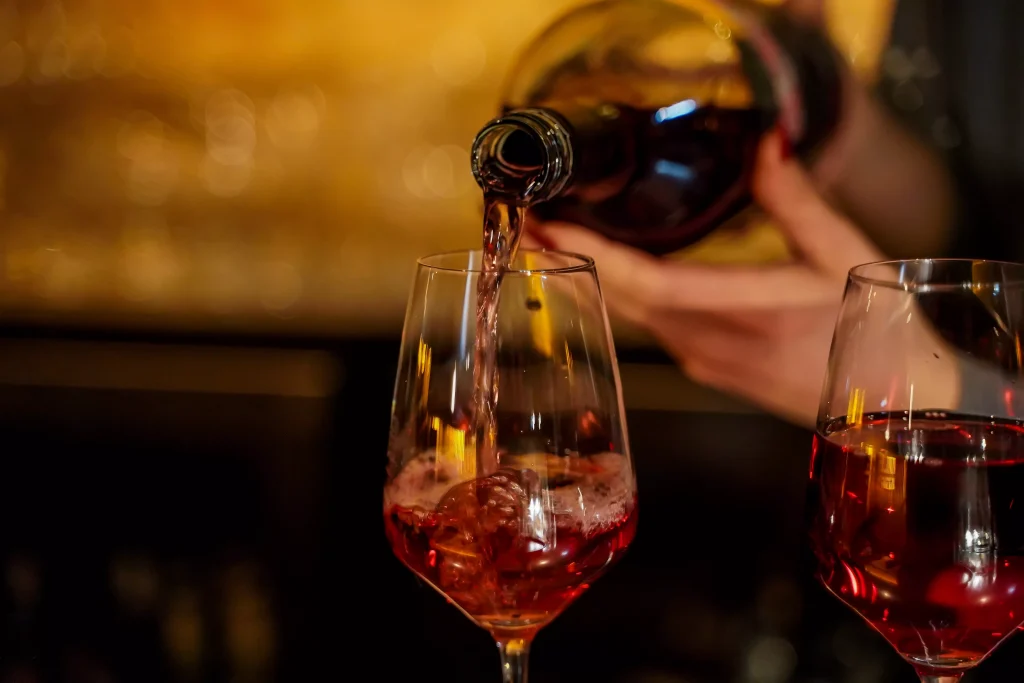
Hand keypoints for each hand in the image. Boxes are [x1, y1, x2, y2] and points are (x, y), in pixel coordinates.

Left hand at [523, 131, 883, 427]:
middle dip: (567, 258)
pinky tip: (600, 268)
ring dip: (586, 275)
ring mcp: (702, 361)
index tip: (551, 225)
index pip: (649, 285)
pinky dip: (614, 294)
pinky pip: (645, 327)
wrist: (889, 404)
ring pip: (627, 316)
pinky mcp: (704, 367)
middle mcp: (711, 343)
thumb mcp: (843, 254)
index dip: (593, 256)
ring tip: (548, 235)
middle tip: (527, 216)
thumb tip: (765, 140)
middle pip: (620, 300)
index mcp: (747, 311)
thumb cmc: (872, 329)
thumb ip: (797, 198)